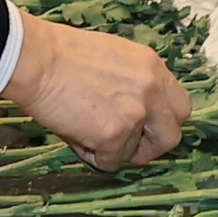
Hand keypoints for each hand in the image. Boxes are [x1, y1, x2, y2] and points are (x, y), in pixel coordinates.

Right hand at [5, 14, 187, 169]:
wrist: (37, 59)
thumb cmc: (64, 54)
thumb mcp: (115, 56)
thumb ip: (136, 81)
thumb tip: (139, 109)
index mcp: (154, 68)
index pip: (180, 107)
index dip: (164, 122)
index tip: (148, 128)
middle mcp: (151, 90)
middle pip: (171, 136)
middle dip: (151, 147)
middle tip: (128, 145)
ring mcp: (134, 114)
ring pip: (134, 153)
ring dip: (113, 149)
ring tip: (86, 129)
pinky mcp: (112, 135)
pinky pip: (110, 162)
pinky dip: (94, 156)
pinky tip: (77, 135)